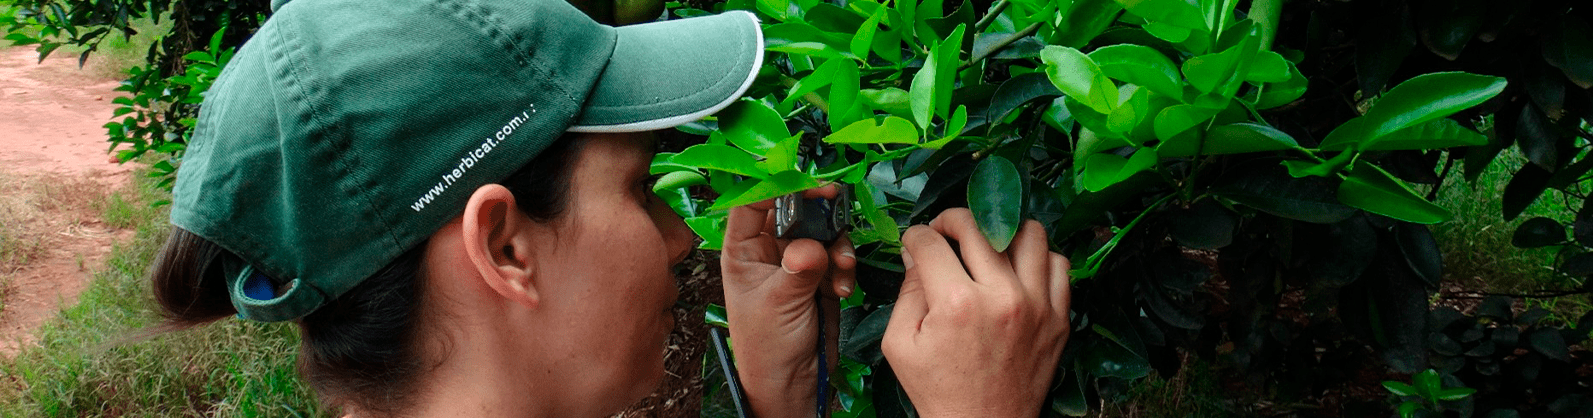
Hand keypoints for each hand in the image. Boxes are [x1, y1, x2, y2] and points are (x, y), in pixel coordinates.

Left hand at [721, 185, 856, 417]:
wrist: (793, 383)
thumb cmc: (767, 348)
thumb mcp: (778, 304)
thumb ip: (798, 268)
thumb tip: (812, 245)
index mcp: (741, 251)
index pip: (750, 203)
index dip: (773, 186)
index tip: (801, 181)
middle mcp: (767, 251)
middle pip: (792, 208)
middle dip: (815, 207)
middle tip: (833, 199)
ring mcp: (796, 261)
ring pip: (821, 228)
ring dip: (836, 242)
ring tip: (840, 266)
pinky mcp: (821, 274)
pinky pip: (838, 253)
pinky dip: (845, 265)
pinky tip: (841, 288)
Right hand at [882, 209, 1072, 417]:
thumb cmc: (938, 390)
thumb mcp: (900, 344)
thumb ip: (907, 291)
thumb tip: (915, 251)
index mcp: (957, 304)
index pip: (931, 242)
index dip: (915, 236)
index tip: (914, 242)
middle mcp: (1002, 297)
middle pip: (977, 226)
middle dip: (951, 221)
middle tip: (944, 233)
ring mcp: (1037, 305)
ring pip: (1028, 232)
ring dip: (1001, 231)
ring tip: (987, 246)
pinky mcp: (1058, 317)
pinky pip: (1058, 264)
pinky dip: (1037, 258)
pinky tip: (1017, 269)